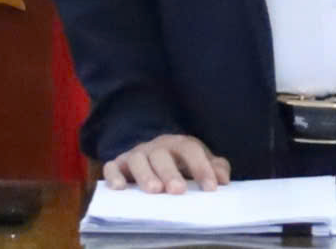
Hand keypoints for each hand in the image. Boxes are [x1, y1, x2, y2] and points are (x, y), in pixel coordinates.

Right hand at [103, 134, 231, 193]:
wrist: (150, 156)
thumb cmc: (179, 164)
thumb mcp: (198, 163)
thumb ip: (214, 167)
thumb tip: (223, 178)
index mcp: (178, 144)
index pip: (191, 150)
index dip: (202, 167)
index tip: (212, 188)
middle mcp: (156, 147)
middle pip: (162, 154)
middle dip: (170, 172)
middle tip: (178, 190)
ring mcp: (136, 155)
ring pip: (138, 159)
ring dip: (145, 174)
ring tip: (155, 191)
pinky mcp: (118, 164)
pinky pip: (112, 167)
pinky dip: (114, 176)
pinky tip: (120, 189)